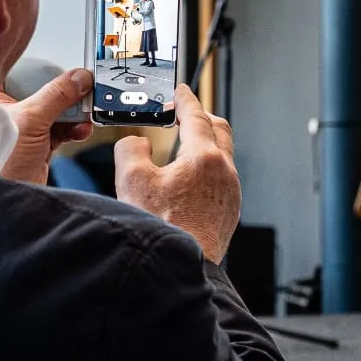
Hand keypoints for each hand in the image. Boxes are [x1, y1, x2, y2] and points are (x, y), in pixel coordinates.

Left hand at [0, 68, 94, 183]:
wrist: (4, 202)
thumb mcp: (31, 119)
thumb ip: (57, 95)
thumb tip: (79, 77)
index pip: (29, 72)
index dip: (52, 70)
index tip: (74, 72)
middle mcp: (12, 110)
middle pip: (48, 92)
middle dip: (70, 95)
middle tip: (86, 93)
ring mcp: (28, 129)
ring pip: (59, 112)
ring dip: (76, 113)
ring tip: (86, 115)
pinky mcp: (41, 146)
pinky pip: (64, 130)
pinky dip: (76, 129)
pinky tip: (82, 130)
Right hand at [114, 85, 239, 263]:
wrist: (183, 269)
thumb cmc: (163, 231)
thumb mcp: (131, 181)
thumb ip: (130, 150)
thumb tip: (136, 144)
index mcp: (203, 158)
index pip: (195, 116)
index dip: (185, 100)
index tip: (181, 91)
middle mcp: (224, 172)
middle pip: (219, 130)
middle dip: (202, 117)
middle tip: (185, 114)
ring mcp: (231, 193)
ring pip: (222, 155)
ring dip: (204, 144)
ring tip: (182, 148)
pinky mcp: (229, 211)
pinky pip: (222, 178)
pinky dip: (206, 168)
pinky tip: (187, 181)